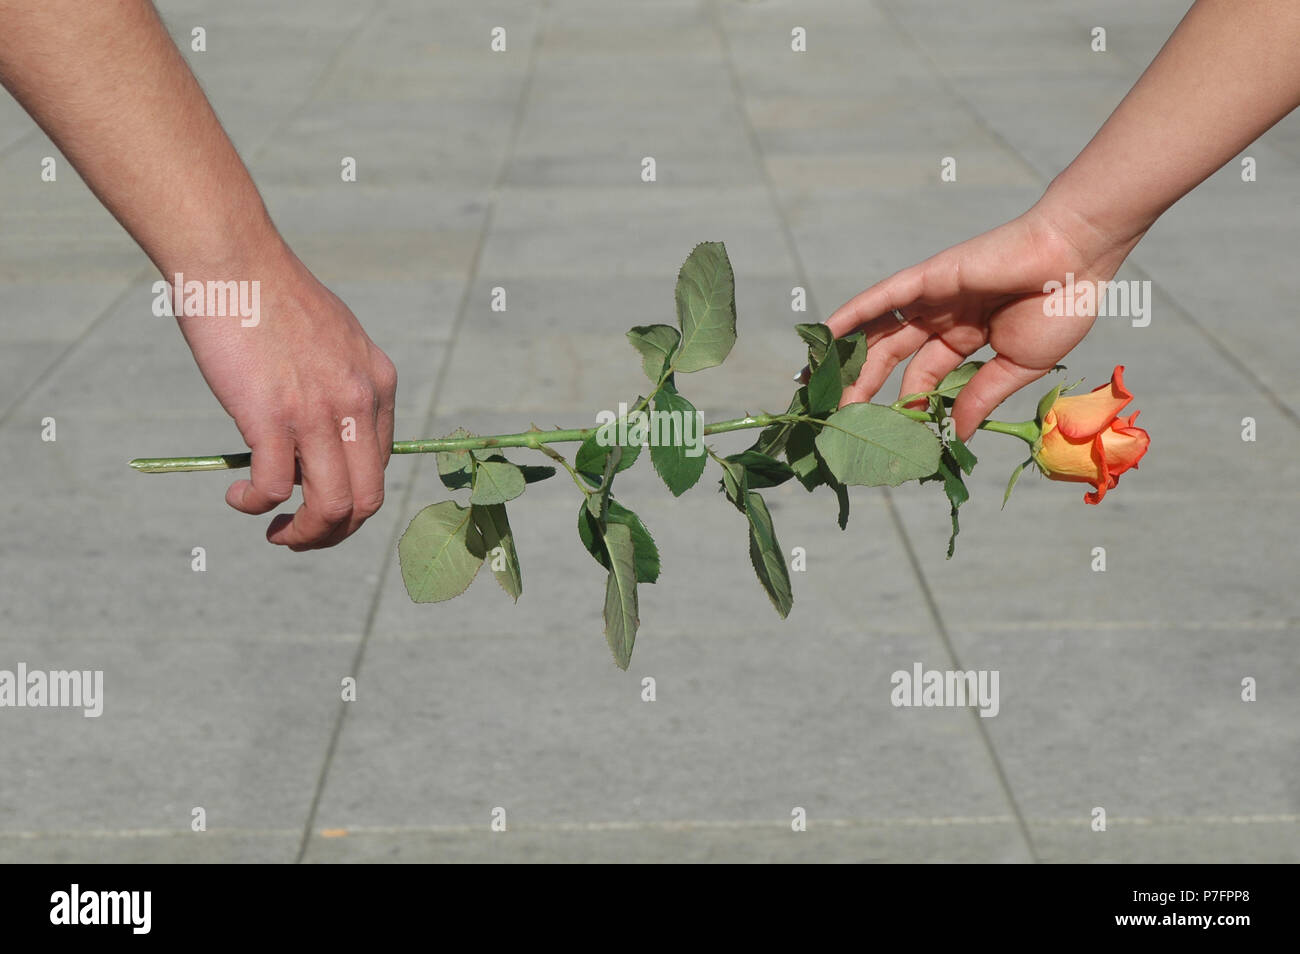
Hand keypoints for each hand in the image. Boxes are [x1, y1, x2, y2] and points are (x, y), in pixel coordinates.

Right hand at [177, 239, 396, 549]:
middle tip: (300, 534)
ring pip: (332, 507)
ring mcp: (319, 412)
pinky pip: (273, 489)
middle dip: (336, 530)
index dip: (351, 494)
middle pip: (367, 498)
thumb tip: (319, 434)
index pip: (381, 464)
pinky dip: (256, 505)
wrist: (235, 259)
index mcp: (378, 383)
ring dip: (305, 534)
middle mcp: (359, 402)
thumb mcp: (332, 339)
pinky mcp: (273, 417)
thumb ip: (337, 385)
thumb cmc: (272, 296)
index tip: (317, 496)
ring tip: (276, 533)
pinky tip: (239, 498)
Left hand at [824, 202, 1138, 440]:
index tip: (888, 435)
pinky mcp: (927, 278)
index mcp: (967, 340)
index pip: (923, 379)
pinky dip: (851, 315)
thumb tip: (958, 432)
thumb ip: (982, 396)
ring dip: (846, 358)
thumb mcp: (1017, 366)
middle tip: (834, 417)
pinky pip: (881, 299)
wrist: (1076, 259)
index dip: (905, 406)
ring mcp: (932, 297)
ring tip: (813, 385)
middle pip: (890, 358)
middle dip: (862, 387)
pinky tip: (824, 337)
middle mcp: (942, 318)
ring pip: (879, 332)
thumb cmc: (1059, 308)